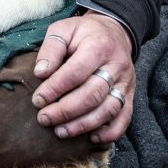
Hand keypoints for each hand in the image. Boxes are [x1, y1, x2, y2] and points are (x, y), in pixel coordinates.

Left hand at [31, 12, 134, 144]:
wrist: (115, 32)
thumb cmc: (83, 33)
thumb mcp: (64, 29)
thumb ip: (51, 49)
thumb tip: (40, 73)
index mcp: (98, 46)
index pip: (76, 72)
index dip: (55, 89)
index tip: (37, 100)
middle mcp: (116, 65)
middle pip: (92, 94)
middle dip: (65, 111)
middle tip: (44, 118)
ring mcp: (126, 82)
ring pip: (108, 109)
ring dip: (83, 125)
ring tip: (60, 131)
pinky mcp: (130, 94)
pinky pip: (125, 118)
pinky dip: (110, 133)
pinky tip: (92, 138)